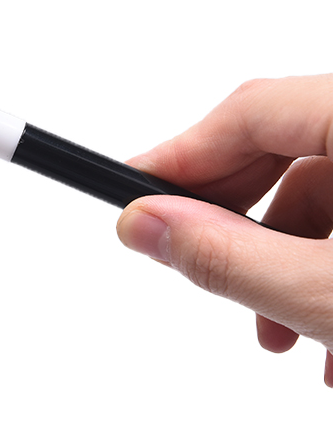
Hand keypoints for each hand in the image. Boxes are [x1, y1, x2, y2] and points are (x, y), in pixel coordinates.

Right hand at [116, 75, 332, 384]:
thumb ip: (233, 258)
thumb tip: (142, 224)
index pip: (250, 111)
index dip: (182, 155)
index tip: (130, 192)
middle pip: (280, 149)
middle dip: (232, 220)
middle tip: (190, 265)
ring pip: (321, 189)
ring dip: (282, 259)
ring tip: (278, 332)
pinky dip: (325, 262)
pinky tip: (326, 329)